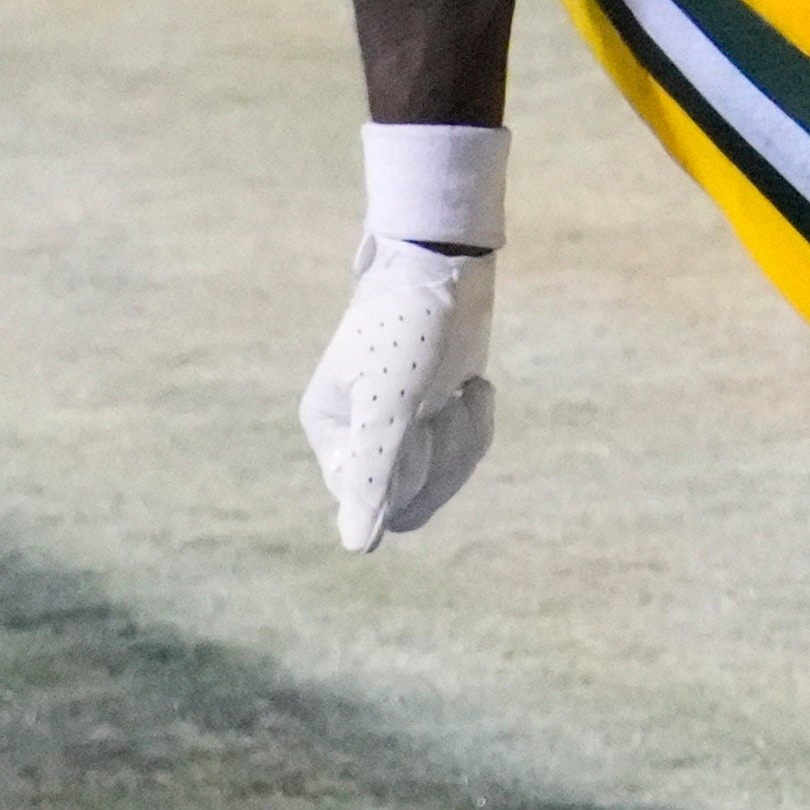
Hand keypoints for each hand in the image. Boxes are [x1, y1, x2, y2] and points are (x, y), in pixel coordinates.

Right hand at [303, 230, 500, 547]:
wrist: (446, 263)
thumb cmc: (409, 326)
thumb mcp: (390, 404)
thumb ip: (372, 474)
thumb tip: (357, 546)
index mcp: (334, 431)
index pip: (371, 504)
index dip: (412, 479)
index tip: (428, 419)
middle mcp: (359, 435)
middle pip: (410, 498)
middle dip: (447, 458)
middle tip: (456, 403)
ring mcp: (399, 425)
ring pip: (440, 476)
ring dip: (466, 437)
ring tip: (469, 389)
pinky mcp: (433, 412)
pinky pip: (459, 450)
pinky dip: (476, 422)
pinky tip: (475, 386)